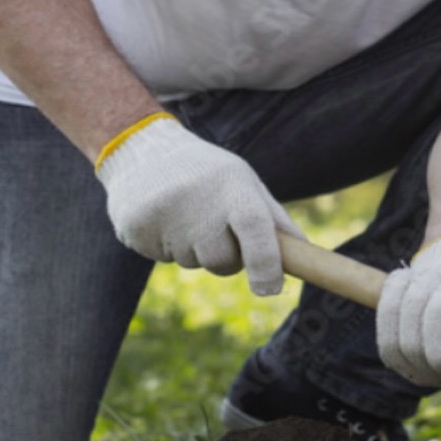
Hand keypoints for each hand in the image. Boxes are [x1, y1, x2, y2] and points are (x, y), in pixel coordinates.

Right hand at [95, 114, 294, 295]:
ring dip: (193, 249)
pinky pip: (162, 257)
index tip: (270, 289)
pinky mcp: (135, 227)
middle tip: (214, 228)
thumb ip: (273, 219)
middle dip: (225, 258)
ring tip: (184, 214)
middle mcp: (198, 199)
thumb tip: (304, 253)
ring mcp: (163, 214)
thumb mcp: (243, 182)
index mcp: (232, 184)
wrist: (143, 150)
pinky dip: (166, 246)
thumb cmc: (207, 172)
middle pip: (222, 261)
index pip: (256, 229)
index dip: (267, 264)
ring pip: (192, 262)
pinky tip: (162, 217)